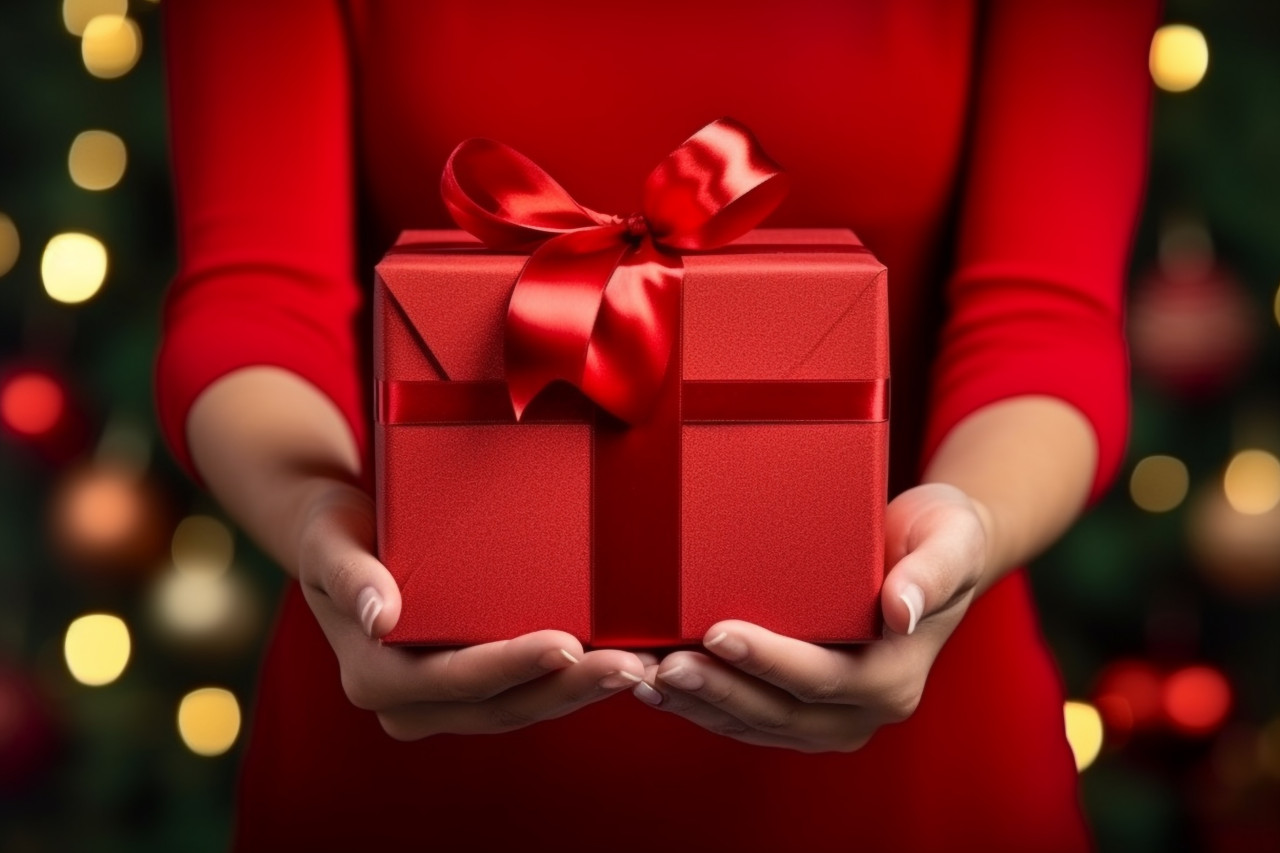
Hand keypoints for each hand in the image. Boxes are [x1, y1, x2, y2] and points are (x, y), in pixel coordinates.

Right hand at [295, 479, 647, 739]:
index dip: (512, 666)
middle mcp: (409, 703)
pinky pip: (530, 694)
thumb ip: (350, 572)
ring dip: (585, 692)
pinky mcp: (474, 689)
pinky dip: (576, 683)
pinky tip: (624, 665)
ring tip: (642, 668)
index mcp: (374, 676)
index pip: (455, 679)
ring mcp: (444, 703)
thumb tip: (379, 614)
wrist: (339, 539)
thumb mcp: (328, 538)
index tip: (566, 643)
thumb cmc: (336, 530)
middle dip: (570, 687)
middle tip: (631, 664)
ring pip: (526, 709)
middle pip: (502, 706)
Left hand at [631, 483, 988, 751]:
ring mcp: (830, 717)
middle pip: (778, 713)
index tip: (719, 631)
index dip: (768, 659)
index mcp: (895, 678)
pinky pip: (745, 716)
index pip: (822, 679)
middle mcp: (862, 709)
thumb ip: (932, 572)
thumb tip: (902, 608)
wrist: (932, 551)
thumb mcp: (952, 540)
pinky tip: (658, 682)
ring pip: (753, 723)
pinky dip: (701, 703)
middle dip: (717, 689)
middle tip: (662, 663)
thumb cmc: (940, 537)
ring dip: (697, 704)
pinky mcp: (800, 707)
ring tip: (644, 676)